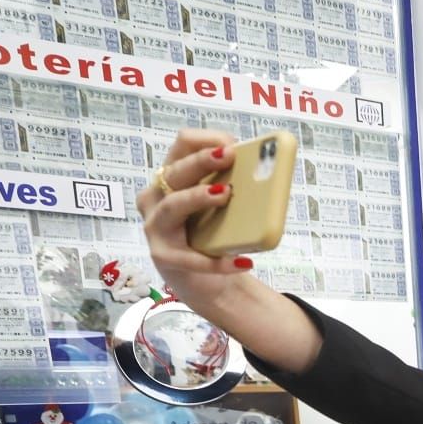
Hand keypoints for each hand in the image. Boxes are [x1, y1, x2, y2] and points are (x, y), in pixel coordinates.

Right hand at [137, 129, 252, 320]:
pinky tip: (243, 262)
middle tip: (228, 156)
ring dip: (198, 197)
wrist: (207, 283)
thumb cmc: (212, 236)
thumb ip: (232, 186)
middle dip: (201, 161)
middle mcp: (157, 198)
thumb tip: (265, 170)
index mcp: (172, 177)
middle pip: (175, 172)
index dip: (205, 141)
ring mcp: (156, 227)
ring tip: (225, 194)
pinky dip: (218, 261)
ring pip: (173, 205)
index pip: (181, 145)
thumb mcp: (222, 208)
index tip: (231, 146)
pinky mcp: (164, 257)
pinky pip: (190, 258)